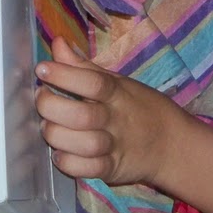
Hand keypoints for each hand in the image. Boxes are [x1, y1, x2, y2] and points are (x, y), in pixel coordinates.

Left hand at [35, 36, 192, 184]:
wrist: (171, 144)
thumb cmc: (138, 107)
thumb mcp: (117, 82)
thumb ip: (83, 66)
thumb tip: (58, 42)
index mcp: (117, 93)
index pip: (92, 82)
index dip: (64, 74)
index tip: (42, 68)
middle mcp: (115, 120)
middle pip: (82, 116)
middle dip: (52, 107)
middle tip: (41, 99)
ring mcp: (115, 146)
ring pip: (84, 144)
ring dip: (58, 136)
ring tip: (47, 126)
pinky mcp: (112, 170)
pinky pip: (88, 170)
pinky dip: (69, 163)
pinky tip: (59, 153)